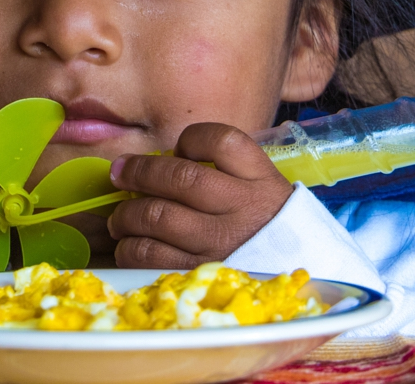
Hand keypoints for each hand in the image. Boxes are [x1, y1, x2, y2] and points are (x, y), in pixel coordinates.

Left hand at [106, 123, 292, 268]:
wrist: (294, 275)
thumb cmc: (265, 227)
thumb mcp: (261, 189)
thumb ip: (224, 169)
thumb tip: (165, 162)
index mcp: (260, 180)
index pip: (222, 142)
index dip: (191, 140)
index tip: (178, 149)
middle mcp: (243, 209)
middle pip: (180, 178)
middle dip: (139, 172)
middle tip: (120, 174)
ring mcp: (221, 243)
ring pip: (158, 217)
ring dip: (127, 215)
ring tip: (121, 219)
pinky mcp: (199, 273)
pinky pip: (150, 256)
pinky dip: (130, 249)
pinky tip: (131, 246)